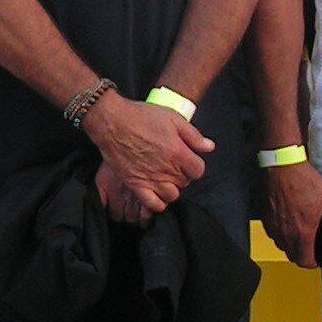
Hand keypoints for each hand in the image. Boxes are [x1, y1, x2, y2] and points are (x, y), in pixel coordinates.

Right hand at [82, 94, 211, 213]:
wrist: (112, 122)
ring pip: (171, 195)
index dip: (194, 165)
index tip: (187, 159)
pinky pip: (153, 204)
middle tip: (173, 165)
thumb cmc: (141, 116)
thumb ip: (193, 135)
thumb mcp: (172, 118)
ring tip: (164, 178)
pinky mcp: (135, 184)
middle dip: (182, 175)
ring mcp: (150, 179)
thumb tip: (210, 147)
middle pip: (185, 183)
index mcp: (178, 152)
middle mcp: (166, 169)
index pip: (198, 171)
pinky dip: (157, 202)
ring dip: (171, 188)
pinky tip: (155, 192)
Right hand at [261, 162, 321, 269]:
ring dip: (290, 243)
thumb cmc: (303, 181)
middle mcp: (286, 233)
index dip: (312, 262)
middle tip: (309, 246)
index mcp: (303, 232)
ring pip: (281, 245)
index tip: (316, 258)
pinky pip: (273, 232)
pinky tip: (287, 221)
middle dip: (301, 254)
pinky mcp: (265, 217)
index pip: (305, 261)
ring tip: (298, 233)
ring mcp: (274, 226)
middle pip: (292, 256)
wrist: (282, 167)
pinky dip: (280, 232)